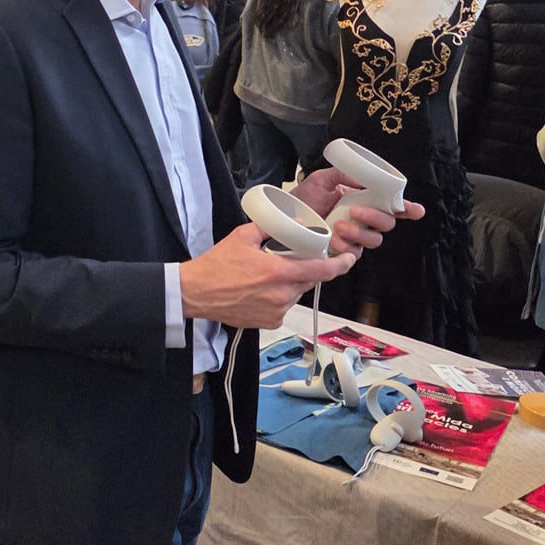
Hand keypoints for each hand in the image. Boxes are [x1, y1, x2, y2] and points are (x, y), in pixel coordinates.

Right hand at [179, 224, 356, 329]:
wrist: (196, 293)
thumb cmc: (216, 266)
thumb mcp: (243, 236)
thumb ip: (270, 228)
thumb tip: (289, 221)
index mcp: (279, 272)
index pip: (322, 270)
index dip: (340, 264)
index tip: (348, 258)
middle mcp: (282, 295)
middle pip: (308, 280)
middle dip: (304, 270)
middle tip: (286, 261)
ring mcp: (277, 311)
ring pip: (296, 293)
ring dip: (289, 284)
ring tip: (264, 277)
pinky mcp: (270, 322)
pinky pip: (284, 307)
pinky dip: (277, 297)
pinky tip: (259, 291)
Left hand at [289, 168, 425, 253]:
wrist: (285, 215)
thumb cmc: (304, 198)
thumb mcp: (322, 179)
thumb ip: (343, 173)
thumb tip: (362, 175)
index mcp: (364, 200)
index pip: (393, 206)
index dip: (408, 209)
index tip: (416, 210)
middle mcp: (364, 220)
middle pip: (387, 223)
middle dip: (375, 218)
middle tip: (356, 211)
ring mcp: (355, 237)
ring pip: (374, 240)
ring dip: (359, 233)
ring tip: (338, 225)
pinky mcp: (344, 251)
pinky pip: (355, 253)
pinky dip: (345, 245)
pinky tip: (333, 239)